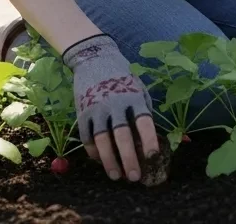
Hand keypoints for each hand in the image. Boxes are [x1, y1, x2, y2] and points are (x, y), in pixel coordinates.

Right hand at [62, 33, 159, 181]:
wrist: (95, 58)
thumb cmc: (122, 78)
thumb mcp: (138, 88)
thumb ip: (143, 110)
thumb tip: (148, 139)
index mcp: (134, 97)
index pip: (144, 122)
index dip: (148, 139)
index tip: (152, 156)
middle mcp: (115, 103)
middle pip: (122, 135)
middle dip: (129, 158)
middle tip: (134, 177)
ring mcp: (97, 108)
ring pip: (103, 140)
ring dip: (109, 161)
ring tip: (116, 176)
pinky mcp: (82, 112)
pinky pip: (87, 136)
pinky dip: (93, 151)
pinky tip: (100, 161)